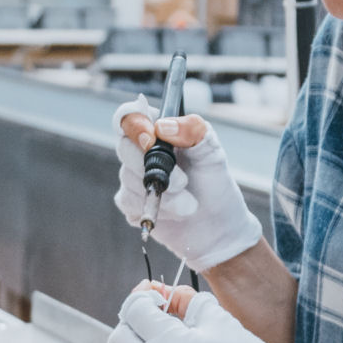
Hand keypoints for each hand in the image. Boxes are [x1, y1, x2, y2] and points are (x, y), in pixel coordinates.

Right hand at [113, 96, 261, 274]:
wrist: (218, 227)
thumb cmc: (215, 184)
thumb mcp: (212, 152)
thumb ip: (193, 131)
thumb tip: (163, 126)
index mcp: (159, 130)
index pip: (131, 116)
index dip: (134, 125)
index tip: (151, 139)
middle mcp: (141, 151)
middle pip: (124, 147)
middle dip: (156, 169)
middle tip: (184, 183)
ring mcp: (133, 177)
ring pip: (128, 179)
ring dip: (164, 194)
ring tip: (189, 203)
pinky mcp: (131, 203)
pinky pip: (128, 202)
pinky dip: (155, 209)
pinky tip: (174, 213)